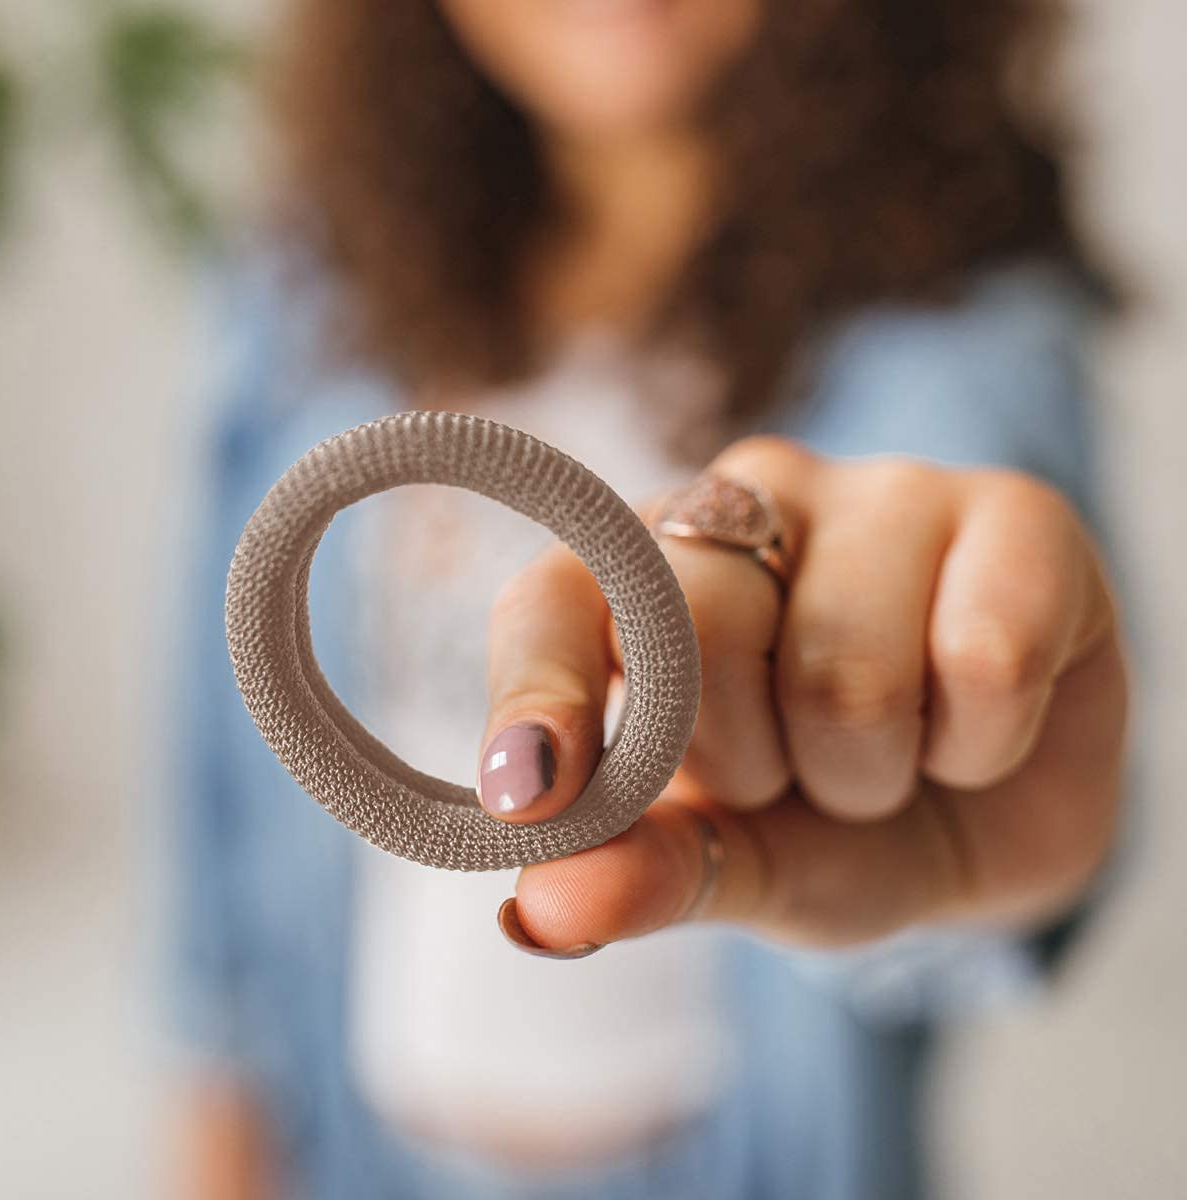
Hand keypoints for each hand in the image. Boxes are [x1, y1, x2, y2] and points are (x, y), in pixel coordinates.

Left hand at [477, 438, 1126, 951]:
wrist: (995, 815)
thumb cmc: (833, 821)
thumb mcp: (739, 865)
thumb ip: (649, 872)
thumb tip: (546, 907)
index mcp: (643, 574)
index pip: (553, 600)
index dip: (537, 690)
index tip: (530, 795)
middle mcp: (746, 501)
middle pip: (696, 631)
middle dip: (749, 762)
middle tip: (793, 773)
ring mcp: (880, 492)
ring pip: (845, 669)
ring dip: (868, 771)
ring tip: (890, 753)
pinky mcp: (1013, 512)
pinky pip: (984, 657)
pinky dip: (982, 743)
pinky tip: (979, 723)